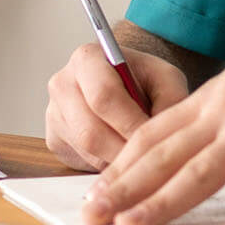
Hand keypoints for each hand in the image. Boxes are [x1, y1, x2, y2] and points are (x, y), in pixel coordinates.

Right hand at [45, 42, 189, 171]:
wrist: (123, 83)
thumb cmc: (144, 79)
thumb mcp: (165, 78)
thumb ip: (171, 99)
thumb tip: (165, 132)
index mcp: (87, 59)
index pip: (103, 96)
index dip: (130, 123)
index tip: (153, 140)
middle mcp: (63, 84)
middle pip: (90, 130)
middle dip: (123, 149)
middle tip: (149, 159)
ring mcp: (54, 113)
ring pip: (86, 150)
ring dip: (117, 160)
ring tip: (142, 158)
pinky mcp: (54, 138)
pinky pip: (81, 160)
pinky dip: (107, 165)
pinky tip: (125, 158)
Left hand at [78, 1, 224, 224]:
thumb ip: (220, 119)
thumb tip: (199, 153)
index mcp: (210, 101)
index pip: (152, 135)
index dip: (120, 164)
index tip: (97, 190)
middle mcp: (222, 111)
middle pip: (162, 154)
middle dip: (123, 187)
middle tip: (92, 214)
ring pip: (198, 168)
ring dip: (163, 201)